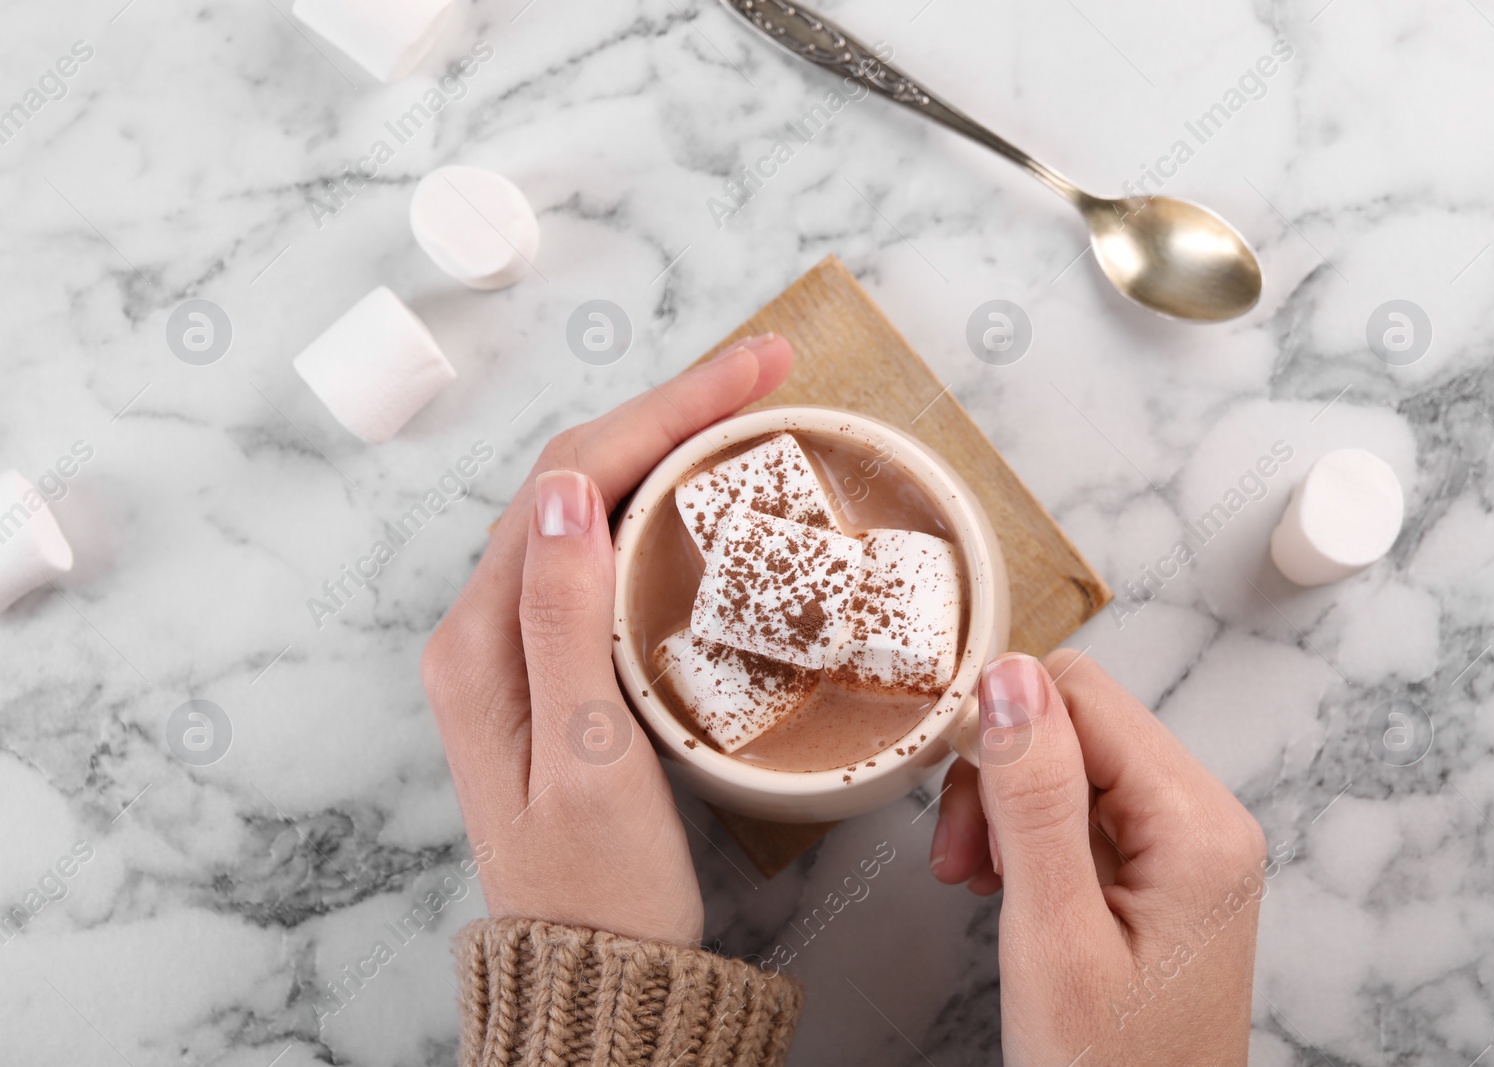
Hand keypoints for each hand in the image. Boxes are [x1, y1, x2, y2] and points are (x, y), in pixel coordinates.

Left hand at [422, 334, 792, 945]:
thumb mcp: (591, 762)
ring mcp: (516, 644)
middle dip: (670, 410)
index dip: (664, 413)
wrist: (595, 976)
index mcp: (481, 642)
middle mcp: (484, 628)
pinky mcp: (553, 665)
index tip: (754, 375)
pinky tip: (703, 492)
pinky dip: (655, 504)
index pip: (569, 481)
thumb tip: (562, 494)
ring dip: (661, 445)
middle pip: (573, 478)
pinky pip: (598, 553)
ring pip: (587, 506)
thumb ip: (565, 625)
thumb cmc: (601, 889)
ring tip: (745, 408)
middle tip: (767, 372)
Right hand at [930, 651, 1266, 1065]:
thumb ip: (1035, 802)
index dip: (1002, 728)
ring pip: (1070, 763)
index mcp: (1196, 824)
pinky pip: (1081, 812)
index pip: (1081, 696)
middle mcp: (1205, 818)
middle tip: (958, 861)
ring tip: (974, 882)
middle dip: (1002, 776)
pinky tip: (1002, 886)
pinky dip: (1027, 838)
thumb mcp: (1054, 937)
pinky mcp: (1162, 872)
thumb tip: (1008, 676)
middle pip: (1076, 724)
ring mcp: (1187, 846)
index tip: (950, 800)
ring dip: (1006, 809)